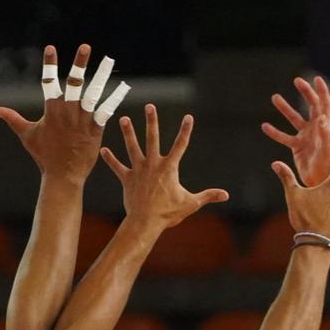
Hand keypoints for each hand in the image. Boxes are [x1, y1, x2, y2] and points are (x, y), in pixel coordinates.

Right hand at [0, 44, 108, 181]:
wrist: (63, 176)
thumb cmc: (44, 156)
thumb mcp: (27, 135)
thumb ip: (13, 119)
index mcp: (51, 111)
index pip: (49, 83)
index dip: (49, 65)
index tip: (50, 48)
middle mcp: (67, 112)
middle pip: (74, 84)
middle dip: (79, 64)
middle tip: (85, 46)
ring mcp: (82, 120)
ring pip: (93, 93)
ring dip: (101, 76)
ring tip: (109, 59)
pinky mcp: (95, 129)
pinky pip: (106, 111)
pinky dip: (115, 99)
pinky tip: (123, 86)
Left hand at [101, 106, 229, 229]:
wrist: (145, 223)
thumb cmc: (169, 214)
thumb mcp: (191, 203)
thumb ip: (208, 196)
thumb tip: (226, 195)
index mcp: (169, 167)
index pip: (181, 145)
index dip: (186, 130)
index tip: (189, 117)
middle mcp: (153, 164)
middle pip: (153, 138)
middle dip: (152, 121)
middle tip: (150, 106)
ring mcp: (138, 170)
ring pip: (132, 147)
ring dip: (128, 133)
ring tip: (123, 119)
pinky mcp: (127, 179)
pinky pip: (117, 167)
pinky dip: (110, 159)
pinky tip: (103, 150)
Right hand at [262, 74, 329, 187]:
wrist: (320, 185)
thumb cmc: (327, 169)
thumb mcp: (326, 151)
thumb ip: (324, 135)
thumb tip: (321, 117)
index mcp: (326, 128)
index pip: (325, 105)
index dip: (322, 91)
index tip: (317, 78)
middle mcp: (317, 130)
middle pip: (311, 106)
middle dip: (305, 93)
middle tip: (297, 81)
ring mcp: (306, 138)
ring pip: (295, 119)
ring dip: (286, 109)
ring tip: (275, 97)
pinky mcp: (297, 148)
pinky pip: (285, 138)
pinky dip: (275, 133)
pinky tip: (265, 126)